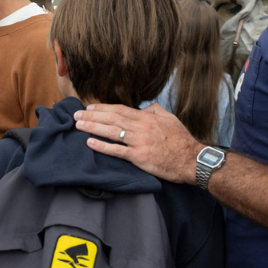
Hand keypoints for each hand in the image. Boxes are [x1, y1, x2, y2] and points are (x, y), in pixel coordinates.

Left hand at [73, 103, 203, 184]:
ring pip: (111, 132)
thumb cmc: (181, 141)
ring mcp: (139, 142)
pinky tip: (90, 142)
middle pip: (112, 118)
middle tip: (76, 115)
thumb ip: (155, 111)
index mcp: (147, 118)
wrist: (191, 160)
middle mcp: (141, 127)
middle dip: (92, 116)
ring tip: (78, 125)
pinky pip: (117, 150)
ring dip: (92, 127)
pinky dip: (102, 146)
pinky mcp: (139, 156)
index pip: (119, 110)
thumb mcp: (170, 119)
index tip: (89, 107)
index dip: (102, 108)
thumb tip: (144, 108)